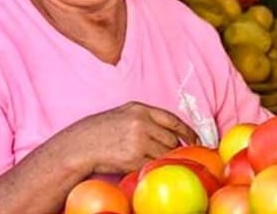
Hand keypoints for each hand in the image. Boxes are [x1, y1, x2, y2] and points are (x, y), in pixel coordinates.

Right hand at [55, 102, 199, 174]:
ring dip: (164, 159)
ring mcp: (138, 141)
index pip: (173, 120)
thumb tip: (172, 133)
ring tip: (157, 160)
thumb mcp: (124, 114)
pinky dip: (154, 167)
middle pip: (172, 139)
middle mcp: (141, 123)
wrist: (80, 145)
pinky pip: (153, 165)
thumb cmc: (100, 131)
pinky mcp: (134, 159)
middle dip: (175, 148)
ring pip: (165, 153)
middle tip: (174, 154)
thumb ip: (147, 119)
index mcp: (139, 109)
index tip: (196, 140)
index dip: (188, 132)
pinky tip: (147, 166)